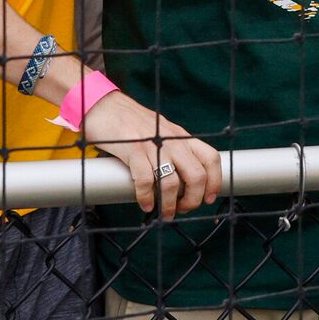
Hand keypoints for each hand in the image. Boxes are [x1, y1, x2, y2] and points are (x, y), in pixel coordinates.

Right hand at [80, 89, 222, 217]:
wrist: (104, 106)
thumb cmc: (131, 122)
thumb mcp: (161, 132)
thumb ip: (173, 149)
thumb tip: (182, 180)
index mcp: (181, 136)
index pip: (210, 157)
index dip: (215, 181)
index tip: (208, 198)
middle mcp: (172, 141)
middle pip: (196, 175)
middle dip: (193, 199)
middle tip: (183, 209)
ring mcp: (153, 145)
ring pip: (172, 183)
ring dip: (170, 205)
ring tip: (165, 213)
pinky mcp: (133, 151)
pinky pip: (145, 181)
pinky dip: (146, 197)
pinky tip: (145, 204)